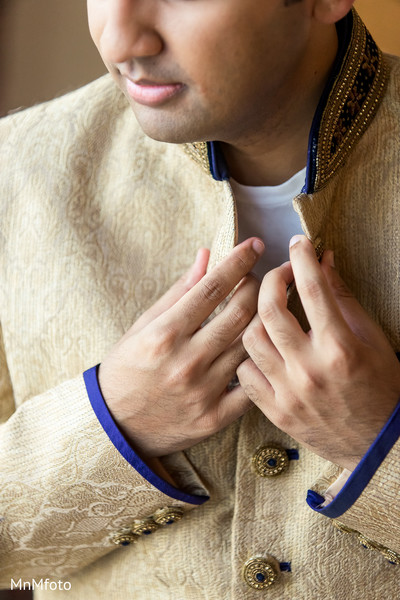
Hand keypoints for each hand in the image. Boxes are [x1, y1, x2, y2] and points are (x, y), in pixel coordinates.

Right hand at [99, 238, 263, 457]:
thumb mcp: (143, 325)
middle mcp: (185, 361)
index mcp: (164, 334)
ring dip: (264, 319)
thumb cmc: (127, 369)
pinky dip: (259, 363)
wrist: (115, 426)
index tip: (254, 245)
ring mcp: (202, 392)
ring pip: (250, 345)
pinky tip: (262, 348)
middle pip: (239, 313)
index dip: (237, 262)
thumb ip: (178, 292)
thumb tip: (206, 256)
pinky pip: (251, 386)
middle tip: (260, 278)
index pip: (211, 288)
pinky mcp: (214, 417)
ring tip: (267, 306)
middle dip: (257, 286)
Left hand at [237, 235, 399, 470]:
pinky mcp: (275, 411)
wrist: (378, 442)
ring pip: (250, 339)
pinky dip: (250, 354)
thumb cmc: (380, 385)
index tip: (298, 243)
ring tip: (268, 309)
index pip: (313, 288)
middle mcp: (310, 370)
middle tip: (279, 273)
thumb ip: (342, 298)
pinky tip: (263, 346)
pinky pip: (245, 372)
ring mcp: (288, 393)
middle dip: (269, 279)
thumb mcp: (371, 337)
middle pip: (269, 309)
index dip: (302, 258)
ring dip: (256, 315)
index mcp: (340, 348)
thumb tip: (323, 260)